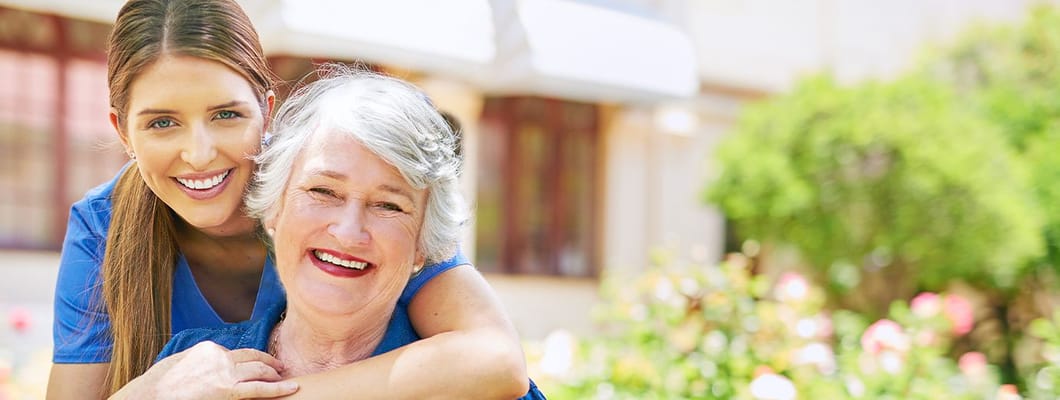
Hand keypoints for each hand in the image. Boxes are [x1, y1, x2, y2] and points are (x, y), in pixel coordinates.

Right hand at [118, 341, 297, 398]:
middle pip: (252, 357)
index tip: (257, 364)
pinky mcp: (228, 390)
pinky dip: (278, 388)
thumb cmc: (158, 385)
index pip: (236, 353)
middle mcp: (220, 357)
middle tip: (279, 367)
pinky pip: (259, 388)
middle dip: (268, 362)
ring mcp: (225, 372)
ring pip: (259, 370)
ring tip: (284, 377)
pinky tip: (291, 388)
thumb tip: (210, 365)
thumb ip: (201, 361)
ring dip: (274, 373)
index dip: (248, 360)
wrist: (149, 397)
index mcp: (209, 349)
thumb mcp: (180, 363)